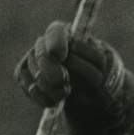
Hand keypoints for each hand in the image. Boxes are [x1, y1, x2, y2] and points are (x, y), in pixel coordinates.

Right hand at [14, 20, 133, 134]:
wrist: (96, 91)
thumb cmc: (103, 74)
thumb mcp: (106, 69)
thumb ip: (98, 66)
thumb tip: (98, 71)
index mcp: (69, 35)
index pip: (56, 32)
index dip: (56, 42)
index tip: (61, 55)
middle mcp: (50, 44)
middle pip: (42, 52)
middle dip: (50, 68)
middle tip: (63, 81)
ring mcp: (36, 59)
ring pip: (34, 70)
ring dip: (48, 86)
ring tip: (65, 93)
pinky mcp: (27, 75)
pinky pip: (27, 85)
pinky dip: (39, 96)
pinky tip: (53, 102)